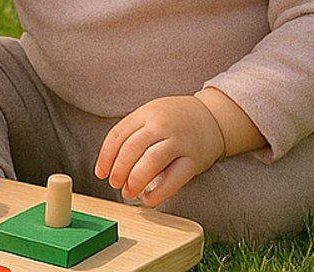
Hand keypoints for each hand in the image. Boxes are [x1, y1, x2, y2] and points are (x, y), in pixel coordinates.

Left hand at [95, 95, 226, 207]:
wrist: (212, 117)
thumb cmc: (175, 119)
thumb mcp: (151, 114)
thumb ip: (133, 132)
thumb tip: (110, 163)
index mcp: (147, 113)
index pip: (118, 135)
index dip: (105, 157)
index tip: (101, 173)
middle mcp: (162, 125)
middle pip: (132, 148)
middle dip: (119, 170)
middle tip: (114, 184)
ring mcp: (179, 142)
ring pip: (151, 161)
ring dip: (135, 180)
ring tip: (128, 192)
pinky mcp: (194, 160)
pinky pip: (174, 178)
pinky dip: (159, 192)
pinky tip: (149, 199)